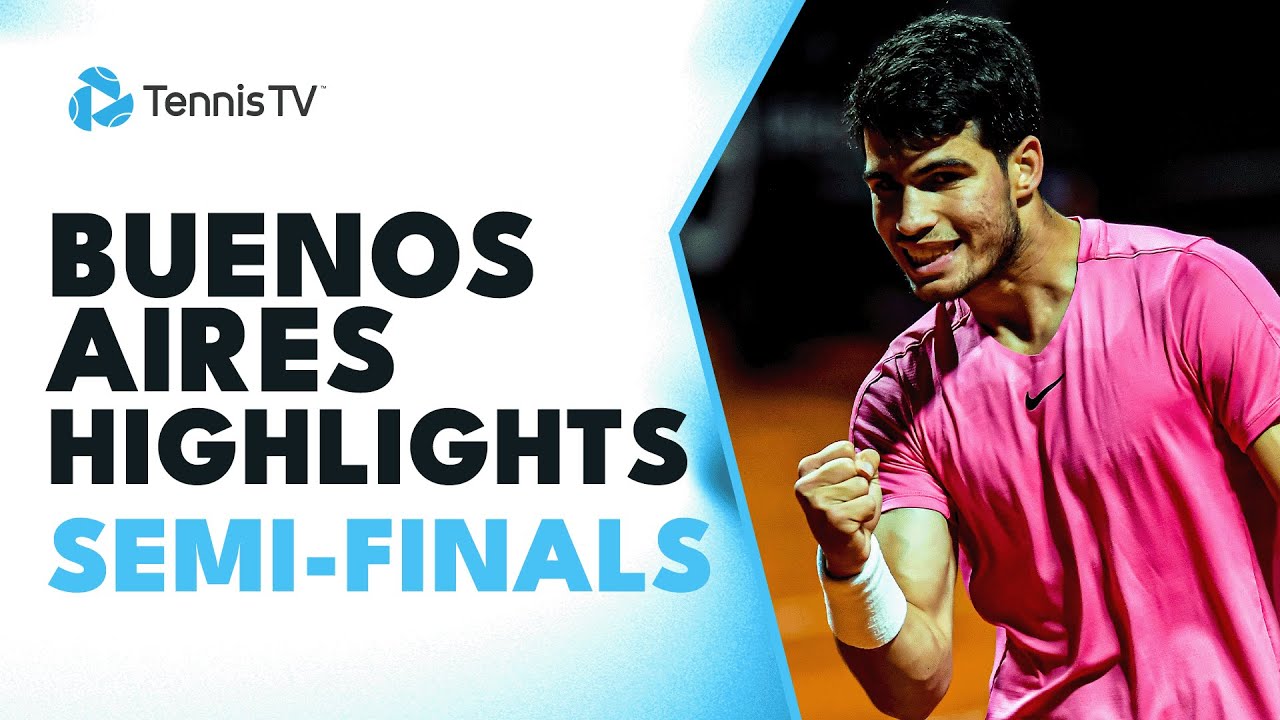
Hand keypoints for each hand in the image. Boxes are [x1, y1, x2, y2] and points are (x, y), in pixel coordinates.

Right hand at [794, 441, 881, 577]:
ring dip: (864, 500)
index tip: (845, 484)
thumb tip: (865, 466)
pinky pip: (867, 504)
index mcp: (807, 468)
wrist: (846, 549)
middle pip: (852, 465)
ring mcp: (817, 502)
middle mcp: (805, 485)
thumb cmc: (852, 508)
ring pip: (860, 484)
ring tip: (851, 512)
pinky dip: (867, 514)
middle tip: (849, 501)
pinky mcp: (832, 519)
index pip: (845, 448)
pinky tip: (854, 523)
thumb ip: (866, 461)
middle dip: (860, 483)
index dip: (856, 466)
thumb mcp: (861, 477)